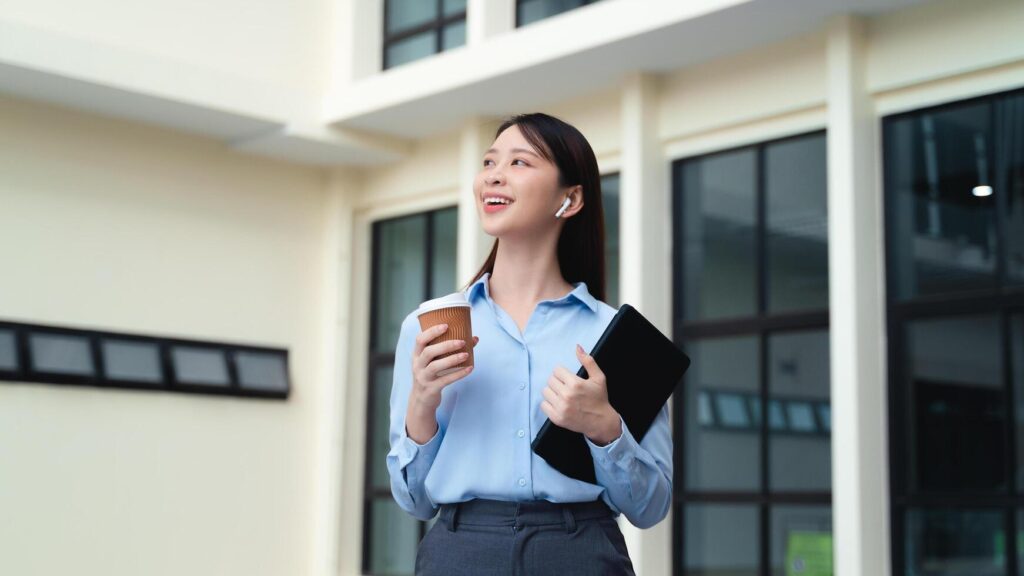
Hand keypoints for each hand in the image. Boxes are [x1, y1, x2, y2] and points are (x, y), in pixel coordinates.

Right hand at [406, 323, 478, 443]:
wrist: (422, 400)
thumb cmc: (431, 374)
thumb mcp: (434, 361)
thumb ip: (449, 350)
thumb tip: (474, 338)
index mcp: (417, 355)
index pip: (420, 340)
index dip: (432, 331)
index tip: (446, 325)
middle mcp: (417, 365)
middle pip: (428, 352)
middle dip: (446, 345)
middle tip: (462, 342)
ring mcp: (423, 378)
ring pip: (435, 366)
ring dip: (452, 359)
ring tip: (466, 355)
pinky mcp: (431, 389)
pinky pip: (445, 380)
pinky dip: (458, 374)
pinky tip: (470, 368)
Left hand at [541, 343, 621, 445]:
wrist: (601, 421)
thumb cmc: (599, 398)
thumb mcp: (599, 378)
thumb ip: (588, 361)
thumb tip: (577, 347)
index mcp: (575, 383)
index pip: (557, 370)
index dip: (563, 373)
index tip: (568, 379)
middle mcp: (566, 395)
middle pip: (550, 380)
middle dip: (558, 382)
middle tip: (566, 387)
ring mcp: (561, 407)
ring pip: (545, 391)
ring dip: (552, 392)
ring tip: (562, 395)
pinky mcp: (557, 418)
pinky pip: (543, 405)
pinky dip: (549, 404)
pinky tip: (558, 404)